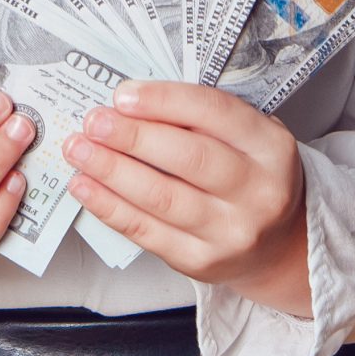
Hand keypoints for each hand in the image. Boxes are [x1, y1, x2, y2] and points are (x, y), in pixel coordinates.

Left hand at [62, 80, 310, 314]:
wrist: (277, 247)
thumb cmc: (249, 176)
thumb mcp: (246, 138)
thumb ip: (201, 119)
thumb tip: (129, 102)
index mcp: (271, 147)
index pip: (215, 113)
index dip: (165, 100)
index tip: (123, 94)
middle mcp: (258, 191)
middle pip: (188, 158)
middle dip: (132, 137)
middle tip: (92, 121)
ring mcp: (231, 232)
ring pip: (162, 197)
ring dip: (111, 170)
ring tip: (78, 149)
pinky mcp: (201, 261)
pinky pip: (146, 231)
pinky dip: (109, 207)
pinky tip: (84, 186)